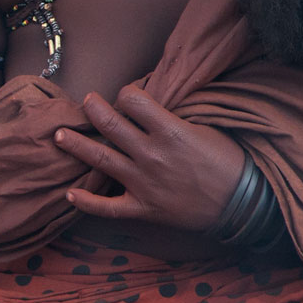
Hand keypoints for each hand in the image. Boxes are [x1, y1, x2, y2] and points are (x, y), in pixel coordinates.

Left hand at [55, 87, 245, 233]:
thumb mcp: (204, 129)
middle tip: (85, 102)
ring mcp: (144, 183)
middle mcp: (151, 154)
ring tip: (59, 136)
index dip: (126, 94)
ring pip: (101, 160)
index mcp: (170, 131)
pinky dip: (86, 202)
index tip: (126, 96)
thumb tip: (148, 110)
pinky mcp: (143, 208)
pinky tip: (69, 194)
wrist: (243, 203)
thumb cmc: (228, 162)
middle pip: (111, 126)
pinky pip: (107, 207)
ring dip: (76, 146)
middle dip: (93, 110)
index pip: (133, 101)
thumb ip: (172, 120)